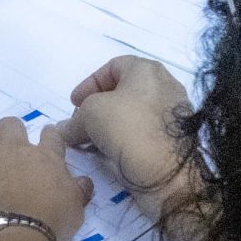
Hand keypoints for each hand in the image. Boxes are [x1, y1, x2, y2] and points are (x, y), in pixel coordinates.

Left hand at [0, 117, 90, 240]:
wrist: (14, 236)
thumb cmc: (51, 222)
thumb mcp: (75, 209)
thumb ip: (78, 191)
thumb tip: (83, 182)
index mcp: (45, 156)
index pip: (50, 134)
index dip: (49, 137)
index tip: (47, 143)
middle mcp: (14, 150)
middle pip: (10, 124)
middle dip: (11, 134)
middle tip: (13, 154)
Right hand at [60, 55, 191, 208]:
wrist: (169, 174)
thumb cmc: (129, 128)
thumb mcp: (91, 115)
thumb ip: (74, 120)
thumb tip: (66, 131)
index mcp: (147, 70)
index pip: (113, 67)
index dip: (89, 84)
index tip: (74, 104)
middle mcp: (164, 87)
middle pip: (123, 92)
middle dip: (97, 107)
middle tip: (81, 123)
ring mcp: (173, 115)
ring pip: (133, 115)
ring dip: (109, 126)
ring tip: (91, 142)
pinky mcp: (174, 140)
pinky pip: (143, 134)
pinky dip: (124, 140)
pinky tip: (110, 154)